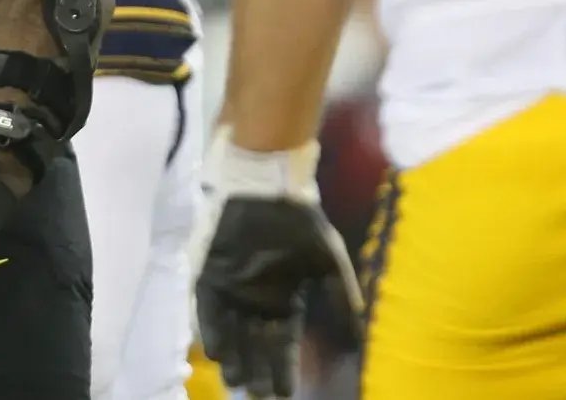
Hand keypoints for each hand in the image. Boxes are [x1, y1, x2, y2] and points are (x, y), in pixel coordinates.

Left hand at [192, 132, 360, 396]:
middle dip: (258, 371)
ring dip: (236, 358)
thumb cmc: (302, 224)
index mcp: (284, 300)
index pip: (284, 343)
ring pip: (232, 332)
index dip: (285, 368)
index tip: (286, 393)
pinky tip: (217, 351)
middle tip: (259, 396)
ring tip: (239, 383)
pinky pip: (208, 308)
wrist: (270, 187)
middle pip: (256, 344)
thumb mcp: (329, 263)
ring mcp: (232, 288)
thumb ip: (341, 300)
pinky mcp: (211, 274)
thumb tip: (357, 337)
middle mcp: (257, 299)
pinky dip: (213, 329)